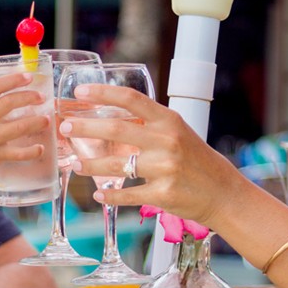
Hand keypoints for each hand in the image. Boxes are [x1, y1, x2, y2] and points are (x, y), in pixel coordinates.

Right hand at [0, 73, 49, 185]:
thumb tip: (4, 87)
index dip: (13, 80)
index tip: (28, 76)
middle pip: (8, 104)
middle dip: (28, 98)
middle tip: (42, 97)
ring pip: (17, 127)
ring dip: (36, 122)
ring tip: (47, 119)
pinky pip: (17, 153)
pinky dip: (31, 151)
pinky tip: (41, 148)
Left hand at [58, 84, 241, 228]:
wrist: (222, 191)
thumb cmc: (196, 159)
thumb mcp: (178, 132)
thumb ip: (149, 124)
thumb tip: (111, 116)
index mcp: (169, 120)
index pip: (131, 99)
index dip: (102, 93)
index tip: (79, 93)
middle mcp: (166, 141)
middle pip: (116, 130)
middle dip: (84, 128)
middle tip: (65, 128)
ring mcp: (164, 168)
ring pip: (116, 166)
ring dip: (90, 165)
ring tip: (76, 164)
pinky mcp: (162, 194)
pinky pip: (127, 194)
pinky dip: (109, 195)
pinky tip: (98, 193)